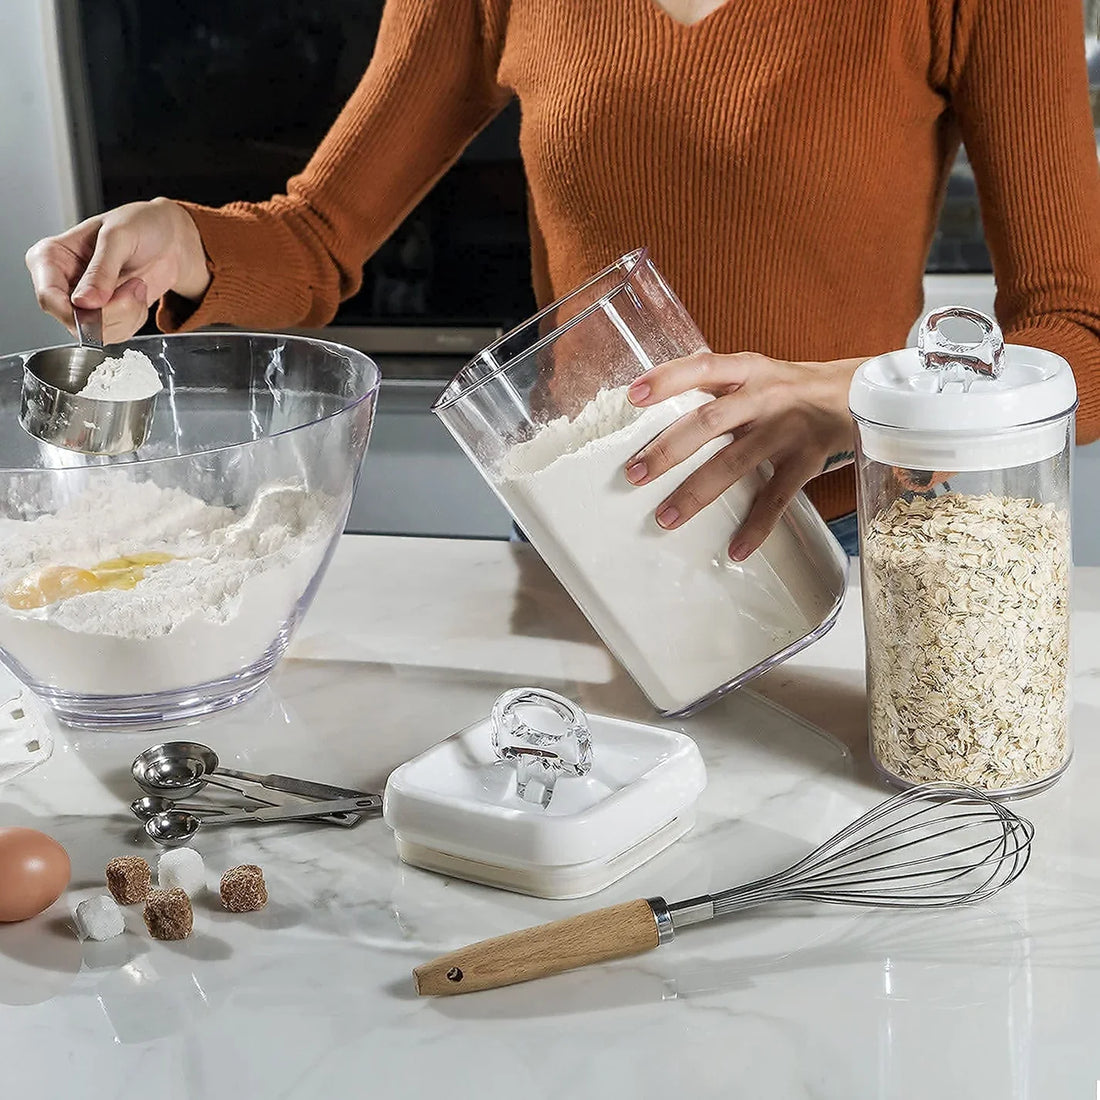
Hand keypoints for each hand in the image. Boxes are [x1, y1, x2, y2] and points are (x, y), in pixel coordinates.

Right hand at [25, 198, 209, 343]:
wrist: (170, 238)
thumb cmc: (140, 225)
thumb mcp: (119, 237)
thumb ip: (101, 270)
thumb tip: (84, 302)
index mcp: (51, 257)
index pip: (48, 297)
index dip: (72, 311)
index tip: (97, 306)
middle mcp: (62, 283)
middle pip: (74, 322)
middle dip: (112, 312)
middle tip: (134, 285)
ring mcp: (84, 303)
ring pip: (98, 333)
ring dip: (128, 314)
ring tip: (137, 285)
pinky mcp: (105, 316)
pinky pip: (117, 334)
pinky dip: (135, 319)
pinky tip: (138, 295)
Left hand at [623, 352, 862, 559]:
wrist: (863, 394)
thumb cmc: (792, 388)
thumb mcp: (757, 373)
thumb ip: (717, 386)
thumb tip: (658, 406)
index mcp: (748, 370)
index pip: (703, 366)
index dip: (669, 378)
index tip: (634, 395)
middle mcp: (765, 397)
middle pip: (709, 421)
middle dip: (669, 449)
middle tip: (634, 474)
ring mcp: (786, 430)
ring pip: (734, 463)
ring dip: (697, 492)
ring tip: (666, 518)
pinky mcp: (807, 461)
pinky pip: (777, 498)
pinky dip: (756, 527)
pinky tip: (736, 550)